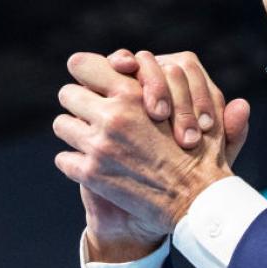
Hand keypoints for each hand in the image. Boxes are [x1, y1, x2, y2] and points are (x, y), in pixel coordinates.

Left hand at [53, 52, 242, 258]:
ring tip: (96, 143)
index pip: (83, 64)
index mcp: (134, 94)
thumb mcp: (199, 112)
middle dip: (80, 103)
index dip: (88, 74)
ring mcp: (98, 145)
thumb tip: (177, 65)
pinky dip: (76, 164)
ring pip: (61, 124)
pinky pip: (63, 159)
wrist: (199, 202)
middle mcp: (112, 115)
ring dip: (76, 133)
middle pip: (67, 93)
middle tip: (94, 116)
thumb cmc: (205, 156)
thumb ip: (183, 87)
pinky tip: (97, 169)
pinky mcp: (90, 173)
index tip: (96, 85)